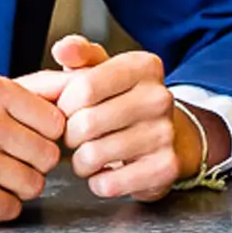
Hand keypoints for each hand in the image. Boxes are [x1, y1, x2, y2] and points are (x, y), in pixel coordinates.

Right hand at [0, 73, 64, 223]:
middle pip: (50, 154)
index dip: (47, 135)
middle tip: (3, 161)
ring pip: (35, 184)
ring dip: (17, 188)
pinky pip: (12, 208)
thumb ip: (30, 90)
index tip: (26, 138)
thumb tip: (81, 84)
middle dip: (33, 164)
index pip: (57, 118)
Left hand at [42, 35, 214, 201]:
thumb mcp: (105, 70)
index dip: (64, 105)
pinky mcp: (166, 168)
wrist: (169, 135)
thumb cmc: (124, 100)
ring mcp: (165, 133)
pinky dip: (98, 182)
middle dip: (70, 135)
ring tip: (89, 153)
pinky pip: (109, 184)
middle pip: (85, 123)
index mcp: (143, 66)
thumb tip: (62, 48)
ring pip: (93, 155)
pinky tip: (107, 170)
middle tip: (77, 136)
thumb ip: (80, 55)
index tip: (68, 110)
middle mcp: (159, 97)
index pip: (83, 87)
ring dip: (81, 161)